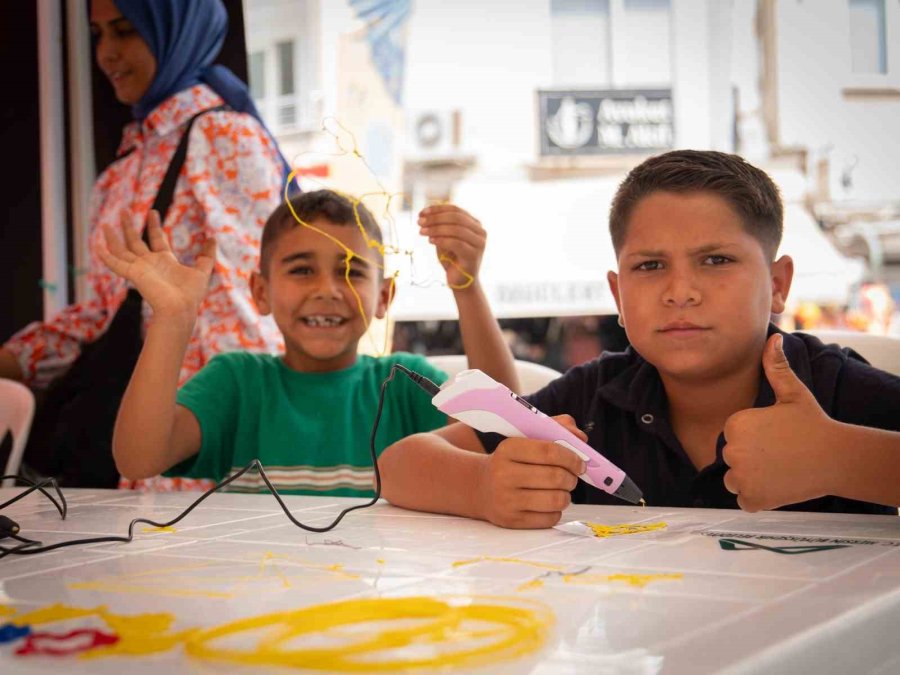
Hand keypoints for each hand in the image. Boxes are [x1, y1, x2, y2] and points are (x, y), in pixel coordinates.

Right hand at [98, 210, 216, 319]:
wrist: (180, 308)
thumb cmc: (191, 294)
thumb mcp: (202, 270)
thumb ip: (207, 255)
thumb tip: (213, 238)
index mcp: (165, 262)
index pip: (157, 239)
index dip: (154, 225)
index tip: (152, 212)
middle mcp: (150, 264)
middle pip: (136, 242)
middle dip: (130, 226)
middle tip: (125, 210)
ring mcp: (140, 269)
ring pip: (122, 250)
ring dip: (113, 238)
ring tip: (106, 224)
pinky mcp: (133, 274)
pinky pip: (116, 264)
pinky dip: (106, 256)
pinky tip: (96, 246)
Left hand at [418, 204, 485, 288]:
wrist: (460, 282)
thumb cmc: (451, 259)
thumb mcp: (444, 238)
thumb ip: (440, 225)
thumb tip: (426, 213)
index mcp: (474, 224)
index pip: (456, 210)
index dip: (437, 209)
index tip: (421, 213)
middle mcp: (480, 231)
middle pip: (456, 217)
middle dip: (435, 218)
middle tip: (419, 222)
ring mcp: (479, 243)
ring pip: (456, 229)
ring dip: (436, 229)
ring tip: (422, 232)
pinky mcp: (474, 255)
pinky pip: (456, 243)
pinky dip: (441, 240)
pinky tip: (430, 241)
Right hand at [477, 415, 586, 527]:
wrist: (479, 487)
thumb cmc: (510, 462)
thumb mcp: (524, 439)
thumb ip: (555, 429)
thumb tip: (581, 437)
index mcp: (508, 449)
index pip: (549, 451)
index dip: (571, 458)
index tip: (580, 462)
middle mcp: (504, 474)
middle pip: (555, 477)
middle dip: (571, 478)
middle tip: (572, 477)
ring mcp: (506, 500)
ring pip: (556, 500)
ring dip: (566, 495)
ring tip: (562, 491)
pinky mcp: (512, 521)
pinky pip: (549, 519)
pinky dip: (556, 511)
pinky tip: (549, 504)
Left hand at [722, 334, 837, 511]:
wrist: (836, 458)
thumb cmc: (812, 424)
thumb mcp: (792, 393)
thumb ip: (775, 367)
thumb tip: (772, 337)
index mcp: (735, 424)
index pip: (731, 434)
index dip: (752, 436)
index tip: (774, 435)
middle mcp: (732, 451)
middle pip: (731, 457)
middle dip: (750, 457)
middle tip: (779, 452)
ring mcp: (742, 478)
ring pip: (734, 480)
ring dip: (750, 478)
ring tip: (778, 468)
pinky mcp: (752, 500)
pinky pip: (744, 499)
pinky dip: (757, 497)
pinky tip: (778, 484)